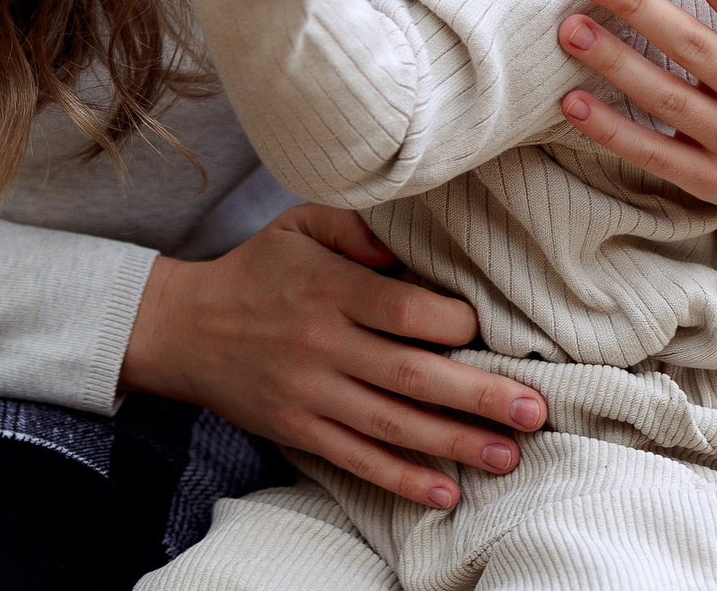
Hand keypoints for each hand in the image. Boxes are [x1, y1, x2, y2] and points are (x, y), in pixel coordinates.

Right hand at [120, 204, 546, 509]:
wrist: (184, 327)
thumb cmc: (258, 270)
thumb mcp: (300, 225)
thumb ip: (357, 225)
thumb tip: (409, 241)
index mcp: (331, 289)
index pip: (406, 311)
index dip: (455, 322)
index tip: (489, 328)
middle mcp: (323, 344)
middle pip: (412, 375)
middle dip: (478, 395)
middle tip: (533, 410)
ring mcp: (311, 393)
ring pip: (392, 425)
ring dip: (454, 443)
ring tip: (508, 455)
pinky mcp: (299, 430)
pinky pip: (357, 460)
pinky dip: (402, 480)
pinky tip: (446, 491)